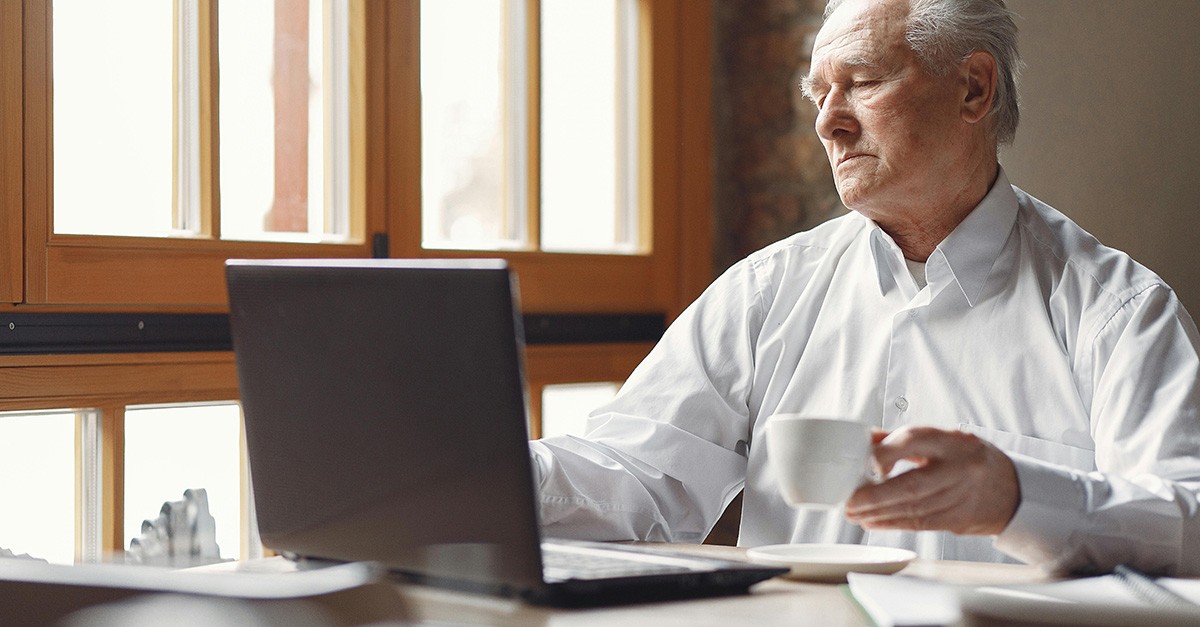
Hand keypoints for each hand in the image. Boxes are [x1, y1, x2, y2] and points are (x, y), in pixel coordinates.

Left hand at [843, 425, 1020, 535]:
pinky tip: (872, 522)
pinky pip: (920, 524)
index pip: (916, 440)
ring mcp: (961, 497)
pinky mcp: (958, 520)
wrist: (1013, 489)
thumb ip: (902, 439)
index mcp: (952, 441)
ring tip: (853, 513)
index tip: (863, 460)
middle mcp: (959, 469)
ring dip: (878, 513)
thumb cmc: (970, 458)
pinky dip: (893, 523)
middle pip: (913, 484)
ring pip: (914, 509)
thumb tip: (864, 441)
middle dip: (876, 495)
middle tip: (850, 500)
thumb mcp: (943, 438)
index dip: (887, 452)